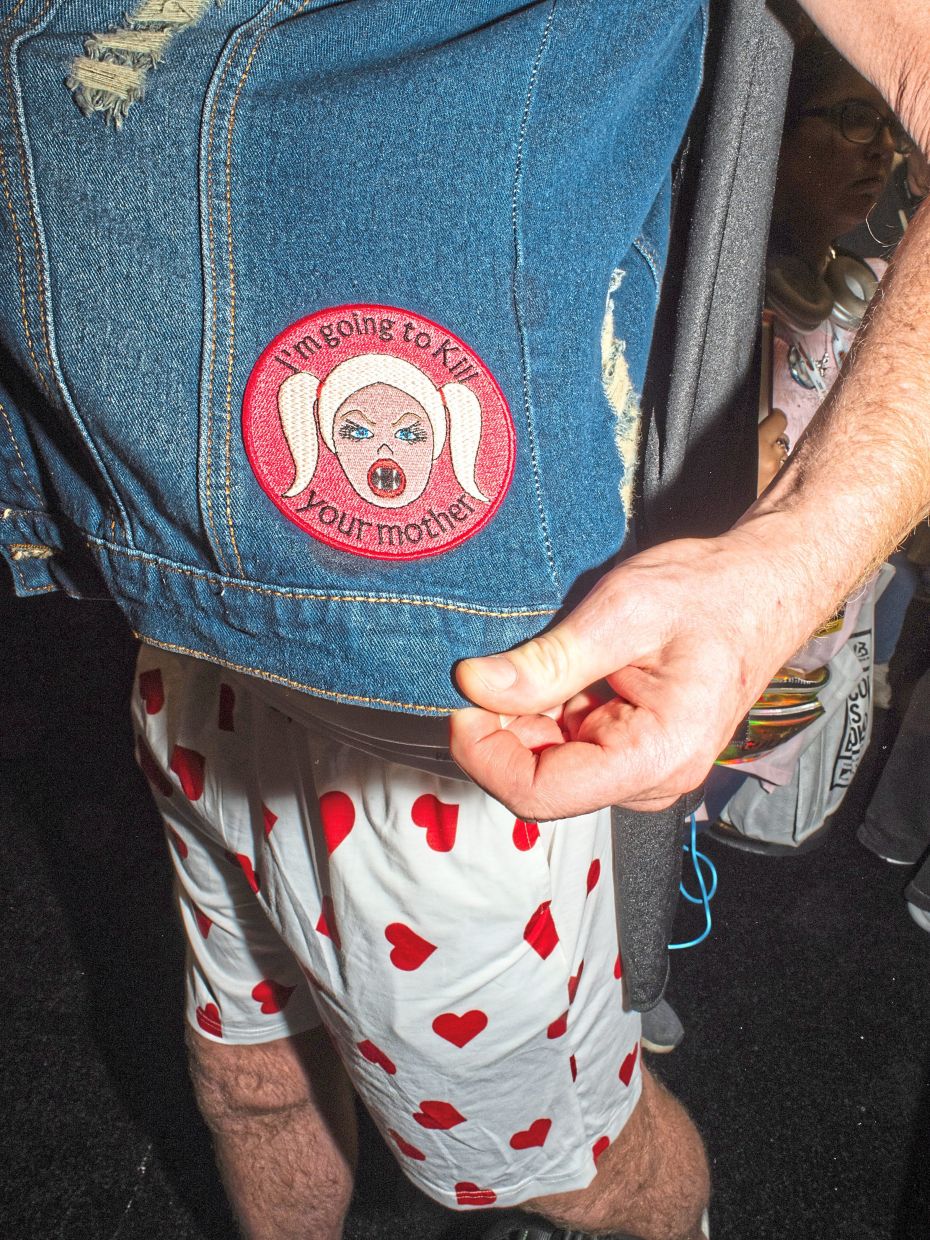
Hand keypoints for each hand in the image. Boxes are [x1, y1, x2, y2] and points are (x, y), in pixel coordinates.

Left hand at [450, 529, 817, 819]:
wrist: (763, 587)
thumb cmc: (712, 593)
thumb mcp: (624, 610)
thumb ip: (549, 660)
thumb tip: (475, 685)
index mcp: (657, 755)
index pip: (540, 793)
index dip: (485, 754)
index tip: (463, 701)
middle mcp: (652, 779)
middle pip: (538, 783)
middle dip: (501, 731)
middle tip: (490, 667)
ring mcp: (641, 770)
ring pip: (547, 765)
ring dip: (523, 718)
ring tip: (538, 658)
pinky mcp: (631, 753)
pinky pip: (566, 747)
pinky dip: (544, 712)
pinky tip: (557, 669)